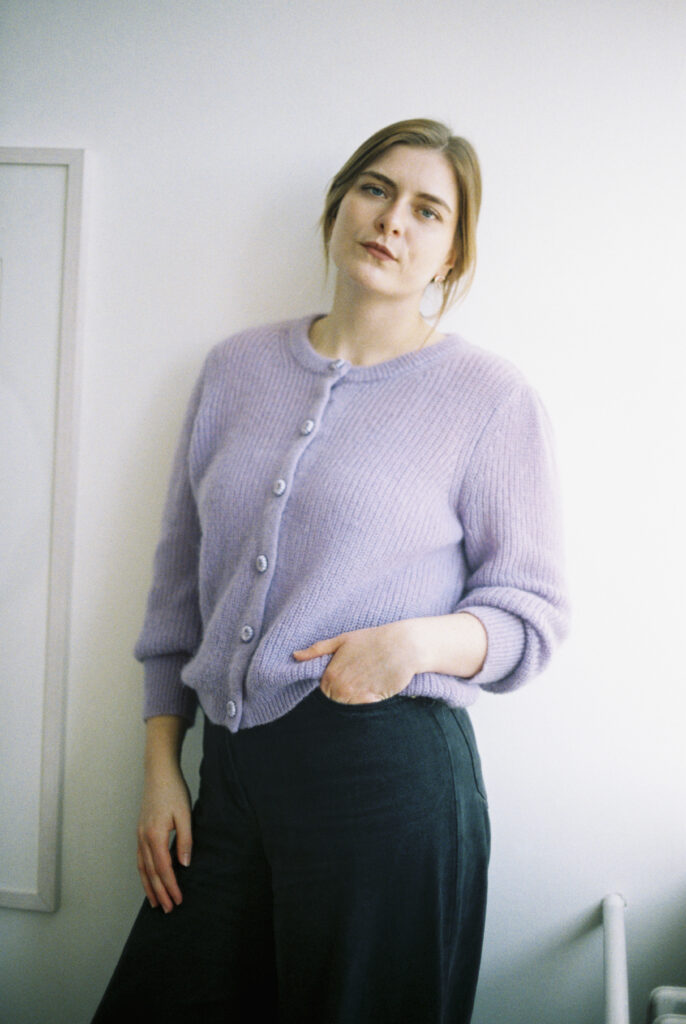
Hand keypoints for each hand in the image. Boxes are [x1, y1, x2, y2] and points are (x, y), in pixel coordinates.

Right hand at [136, 763, 191, 912]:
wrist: (159, 773)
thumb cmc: (173, 791)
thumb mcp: (185, 814)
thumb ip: (185, 840)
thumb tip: (184, 864)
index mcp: (154, 835)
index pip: (163, 868)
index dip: (171, 886)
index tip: (178, 900)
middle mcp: (143, 838)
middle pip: (150, 873)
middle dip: (160, 892)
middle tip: (168, 909)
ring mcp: (139, 835)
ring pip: (142, 868)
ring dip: (149, 887)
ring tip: (156, 902)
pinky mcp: (141, 832)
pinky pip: (140, 858)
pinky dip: (144, 873)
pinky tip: (149, 879)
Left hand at [293, 620, 422, 703]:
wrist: (402, 644)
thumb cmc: (371, 640)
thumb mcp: (342, 640)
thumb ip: (317, 650)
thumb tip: (295, 655)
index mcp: (330, 674)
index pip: (324, 693)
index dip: (333, 686)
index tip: (347, 677)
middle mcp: (341, 688)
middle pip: (336, 702)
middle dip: (344, 695)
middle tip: (359, 679)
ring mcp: (357, 696)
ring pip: (349, 707)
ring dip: (356, 699)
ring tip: (368, 681)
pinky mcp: (373, 701)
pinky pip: (365, 709)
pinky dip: (369, 702)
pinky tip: (376, 687)